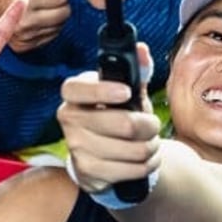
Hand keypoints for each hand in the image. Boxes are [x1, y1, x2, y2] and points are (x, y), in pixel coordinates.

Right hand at [0, 0, 70, 51]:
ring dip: (52, 14)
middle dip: (56, 0)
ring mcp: (23, 36)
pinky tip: (33, 15)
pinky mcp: (22, 46)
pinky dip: (46, 26)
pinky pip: (50, 36)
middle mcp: (25, 20)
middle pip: (64, 12)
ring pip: (59, 25)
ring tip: (35, 3)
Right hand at [57, 51, 159, 193]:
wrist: (106, 156)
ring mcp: (77, 147)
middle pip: (122, 123)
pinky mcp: (88, 171)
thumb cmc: (117, 115)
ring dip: (151, 147)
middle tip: (152, 125)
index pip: (76, 89)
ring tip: (149, 142)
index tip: (125, 92)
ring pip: (133, 149)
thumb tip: (141, 50)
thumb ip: (136, 72)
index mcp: (75, 94)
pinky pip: (132, 169)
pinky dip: (147, 164)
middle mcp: (70, 119)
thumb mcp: (127, 93)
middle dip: (149, 125)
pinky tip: (145, 159)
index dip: (102, 91)